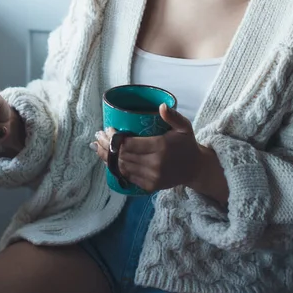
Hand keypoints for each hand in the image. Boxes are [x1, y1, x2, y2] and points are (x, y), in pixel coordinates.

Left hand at [93, 104, 211, 193]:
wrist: (195, 169)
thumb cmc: (186, 144)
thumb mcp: (184, 127)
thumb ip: (173, 116)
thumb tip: (161, 106)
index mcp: (161, 147)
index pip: (131, 144)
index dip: (116, 139)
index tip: (108, 130)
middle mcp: (155, 164)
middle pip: (124, 155)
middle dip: (108, 146)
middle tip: (98, 137)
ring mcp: (152, 177)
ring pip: (123, 167)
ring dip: (108, 157)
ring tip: (97, 147)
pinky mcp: (149, 186)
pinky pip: (128, 176)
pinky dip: (116, 167)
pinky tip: (108, 159)